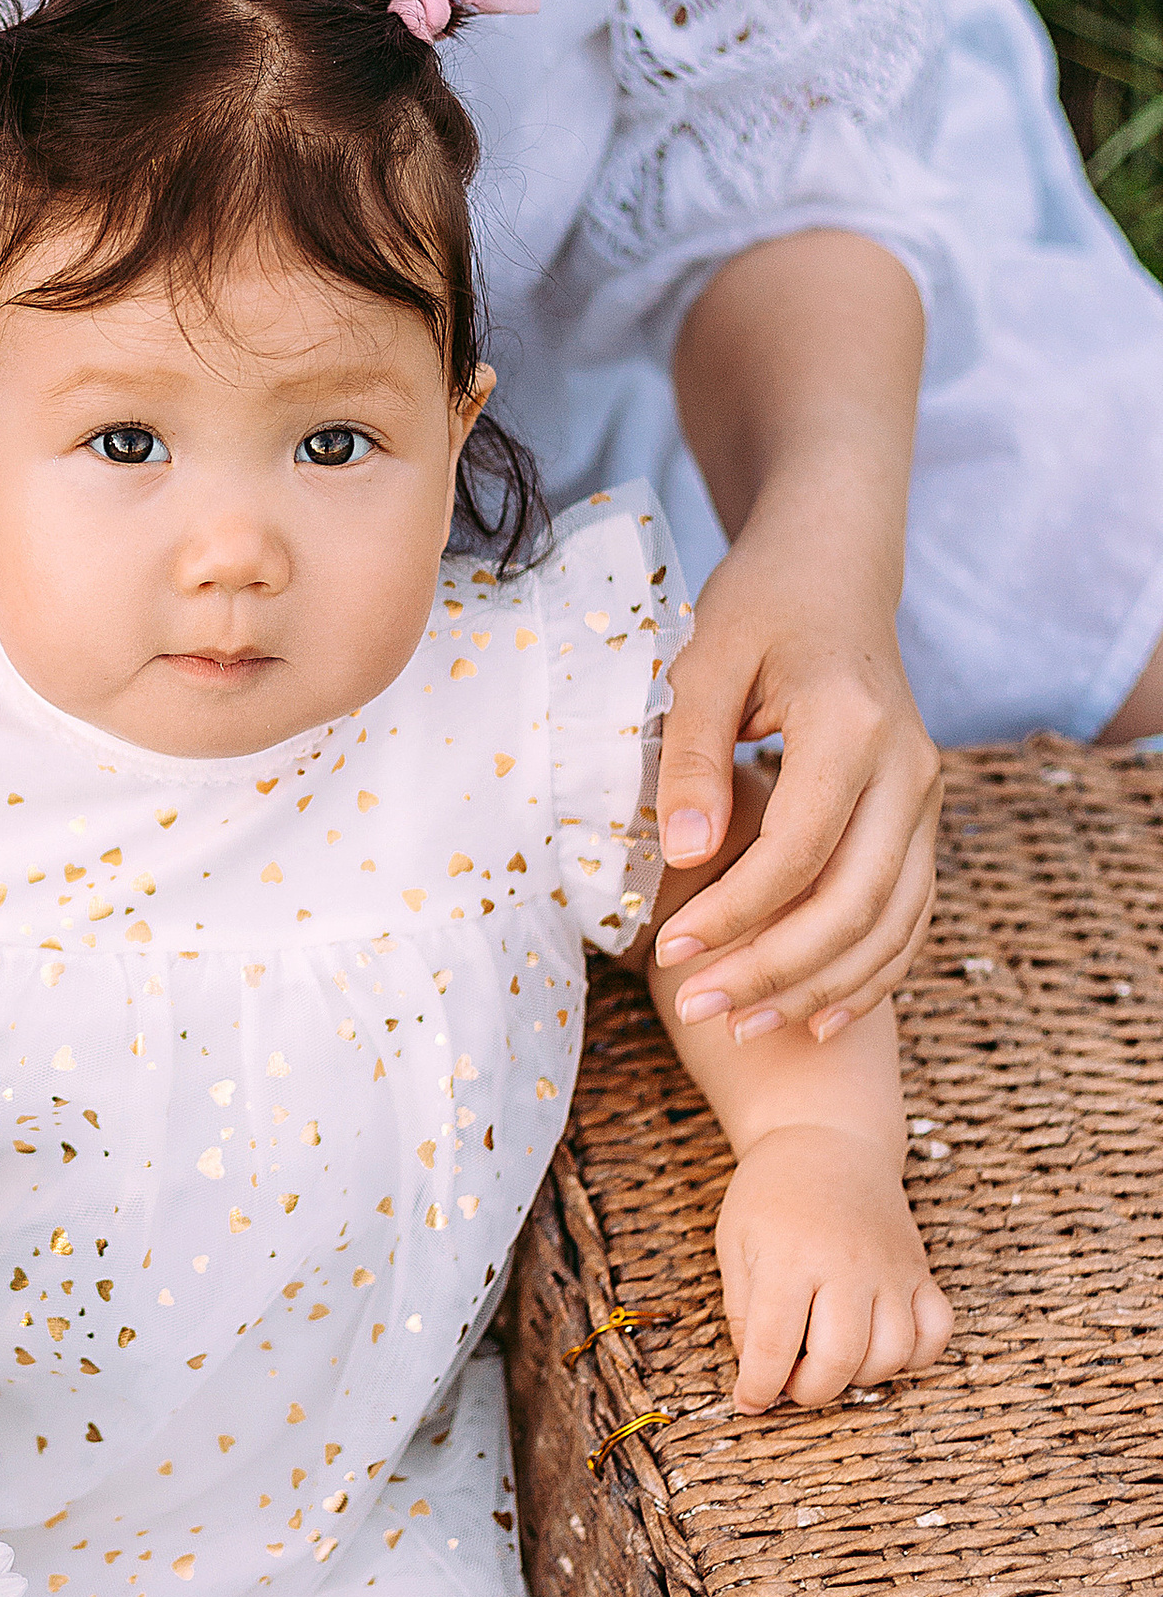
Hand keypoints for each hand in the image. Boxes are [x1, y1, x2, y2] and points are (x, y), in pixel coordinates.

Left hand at [648, 530, 940, 1045]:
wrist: (835, 570)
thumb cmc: (759, 608)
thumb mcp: (706, 662)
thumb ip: (693, 756)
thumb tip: (686, 857)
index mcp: (852, 728)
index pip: (797, 851)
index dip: (733, 912)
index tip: (669, 950)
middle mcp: (909, 769)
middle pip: (853, 901)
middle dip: (774, 969)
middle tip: (699, 1008)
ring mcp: (928, 796)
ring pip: (893, 921)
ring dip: (821, 986)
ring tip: (743, 1026)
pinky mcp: (925, 816)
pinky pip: (912, 914)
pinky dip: (871, 972)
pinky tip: (816, 1015)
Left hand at [716, 1122, 952, 1409]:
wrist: (828, 1141)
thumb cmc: (771, 1195)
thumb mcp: (735, 1245)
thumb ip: (743, 1312)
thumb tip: (757, 1375)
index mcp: (789, 1258)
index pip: (774, 1345)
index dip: (758, 1387)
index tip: (748, 1401)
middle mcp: (846, 1266)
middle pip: (839, 1360)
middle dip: (809, 1391)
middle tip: (790, 1383)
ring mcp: (890, 1268)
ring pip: (891, 1354)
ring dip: (859, 1377)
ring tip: (830, 1360)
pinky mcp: (919, 1270)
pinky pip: (936, 1332)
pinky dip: (914, 1355)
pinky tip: (878, 1347)